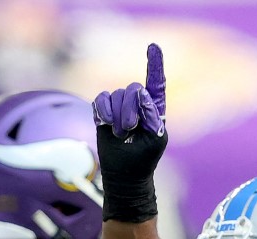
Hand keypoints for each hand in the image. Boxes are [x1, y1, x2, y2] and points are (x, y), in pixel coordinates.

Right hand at [93, 43, 168, 221]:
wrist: (123, 174)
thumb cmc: (143, 158)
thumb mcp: (155, 139)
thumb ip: (152, 116)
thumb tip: (143, 94)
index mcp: (155, 109)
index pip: (156, 83)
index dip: (154, 64)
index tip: (153, 46)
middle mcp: (137, 103)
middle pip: (133, 90)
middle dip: (131, 111)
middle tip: (130, 131)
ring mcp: (119, 105)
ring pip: (116, 95)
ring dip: (118, 118)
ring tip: (121, 134)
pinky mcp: (103, 109)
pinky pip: (101, 99)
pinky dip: (103, 113)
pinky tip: (106, 126)